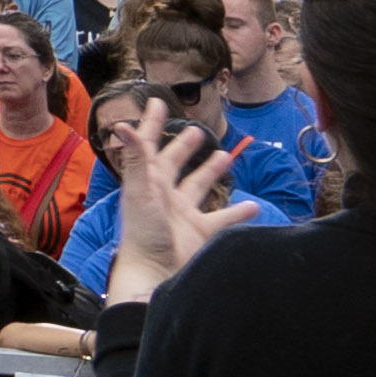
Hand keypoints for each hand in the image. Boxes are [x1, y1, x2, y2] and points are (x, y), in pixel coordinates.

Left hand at [105, 111, 262, 303]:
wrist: (155, 274)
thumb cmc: (143, 233)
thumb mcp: (140, 191)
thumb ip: (136, 159)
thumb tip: (122, 125)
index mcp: (147, 180)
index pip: (149, 145)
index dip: (151, 123)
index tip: (157, 102)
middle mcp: (164, 194)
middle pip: (175, 164)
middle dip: (184, 147)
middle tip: (197, 130)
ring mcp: (183, 213)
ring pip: (200, 187)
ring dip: (212, 172)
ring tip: (226, 157)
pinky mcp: (200, 233)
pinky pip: (223, 219)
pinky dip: (238, 212)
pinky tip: (253, 206)